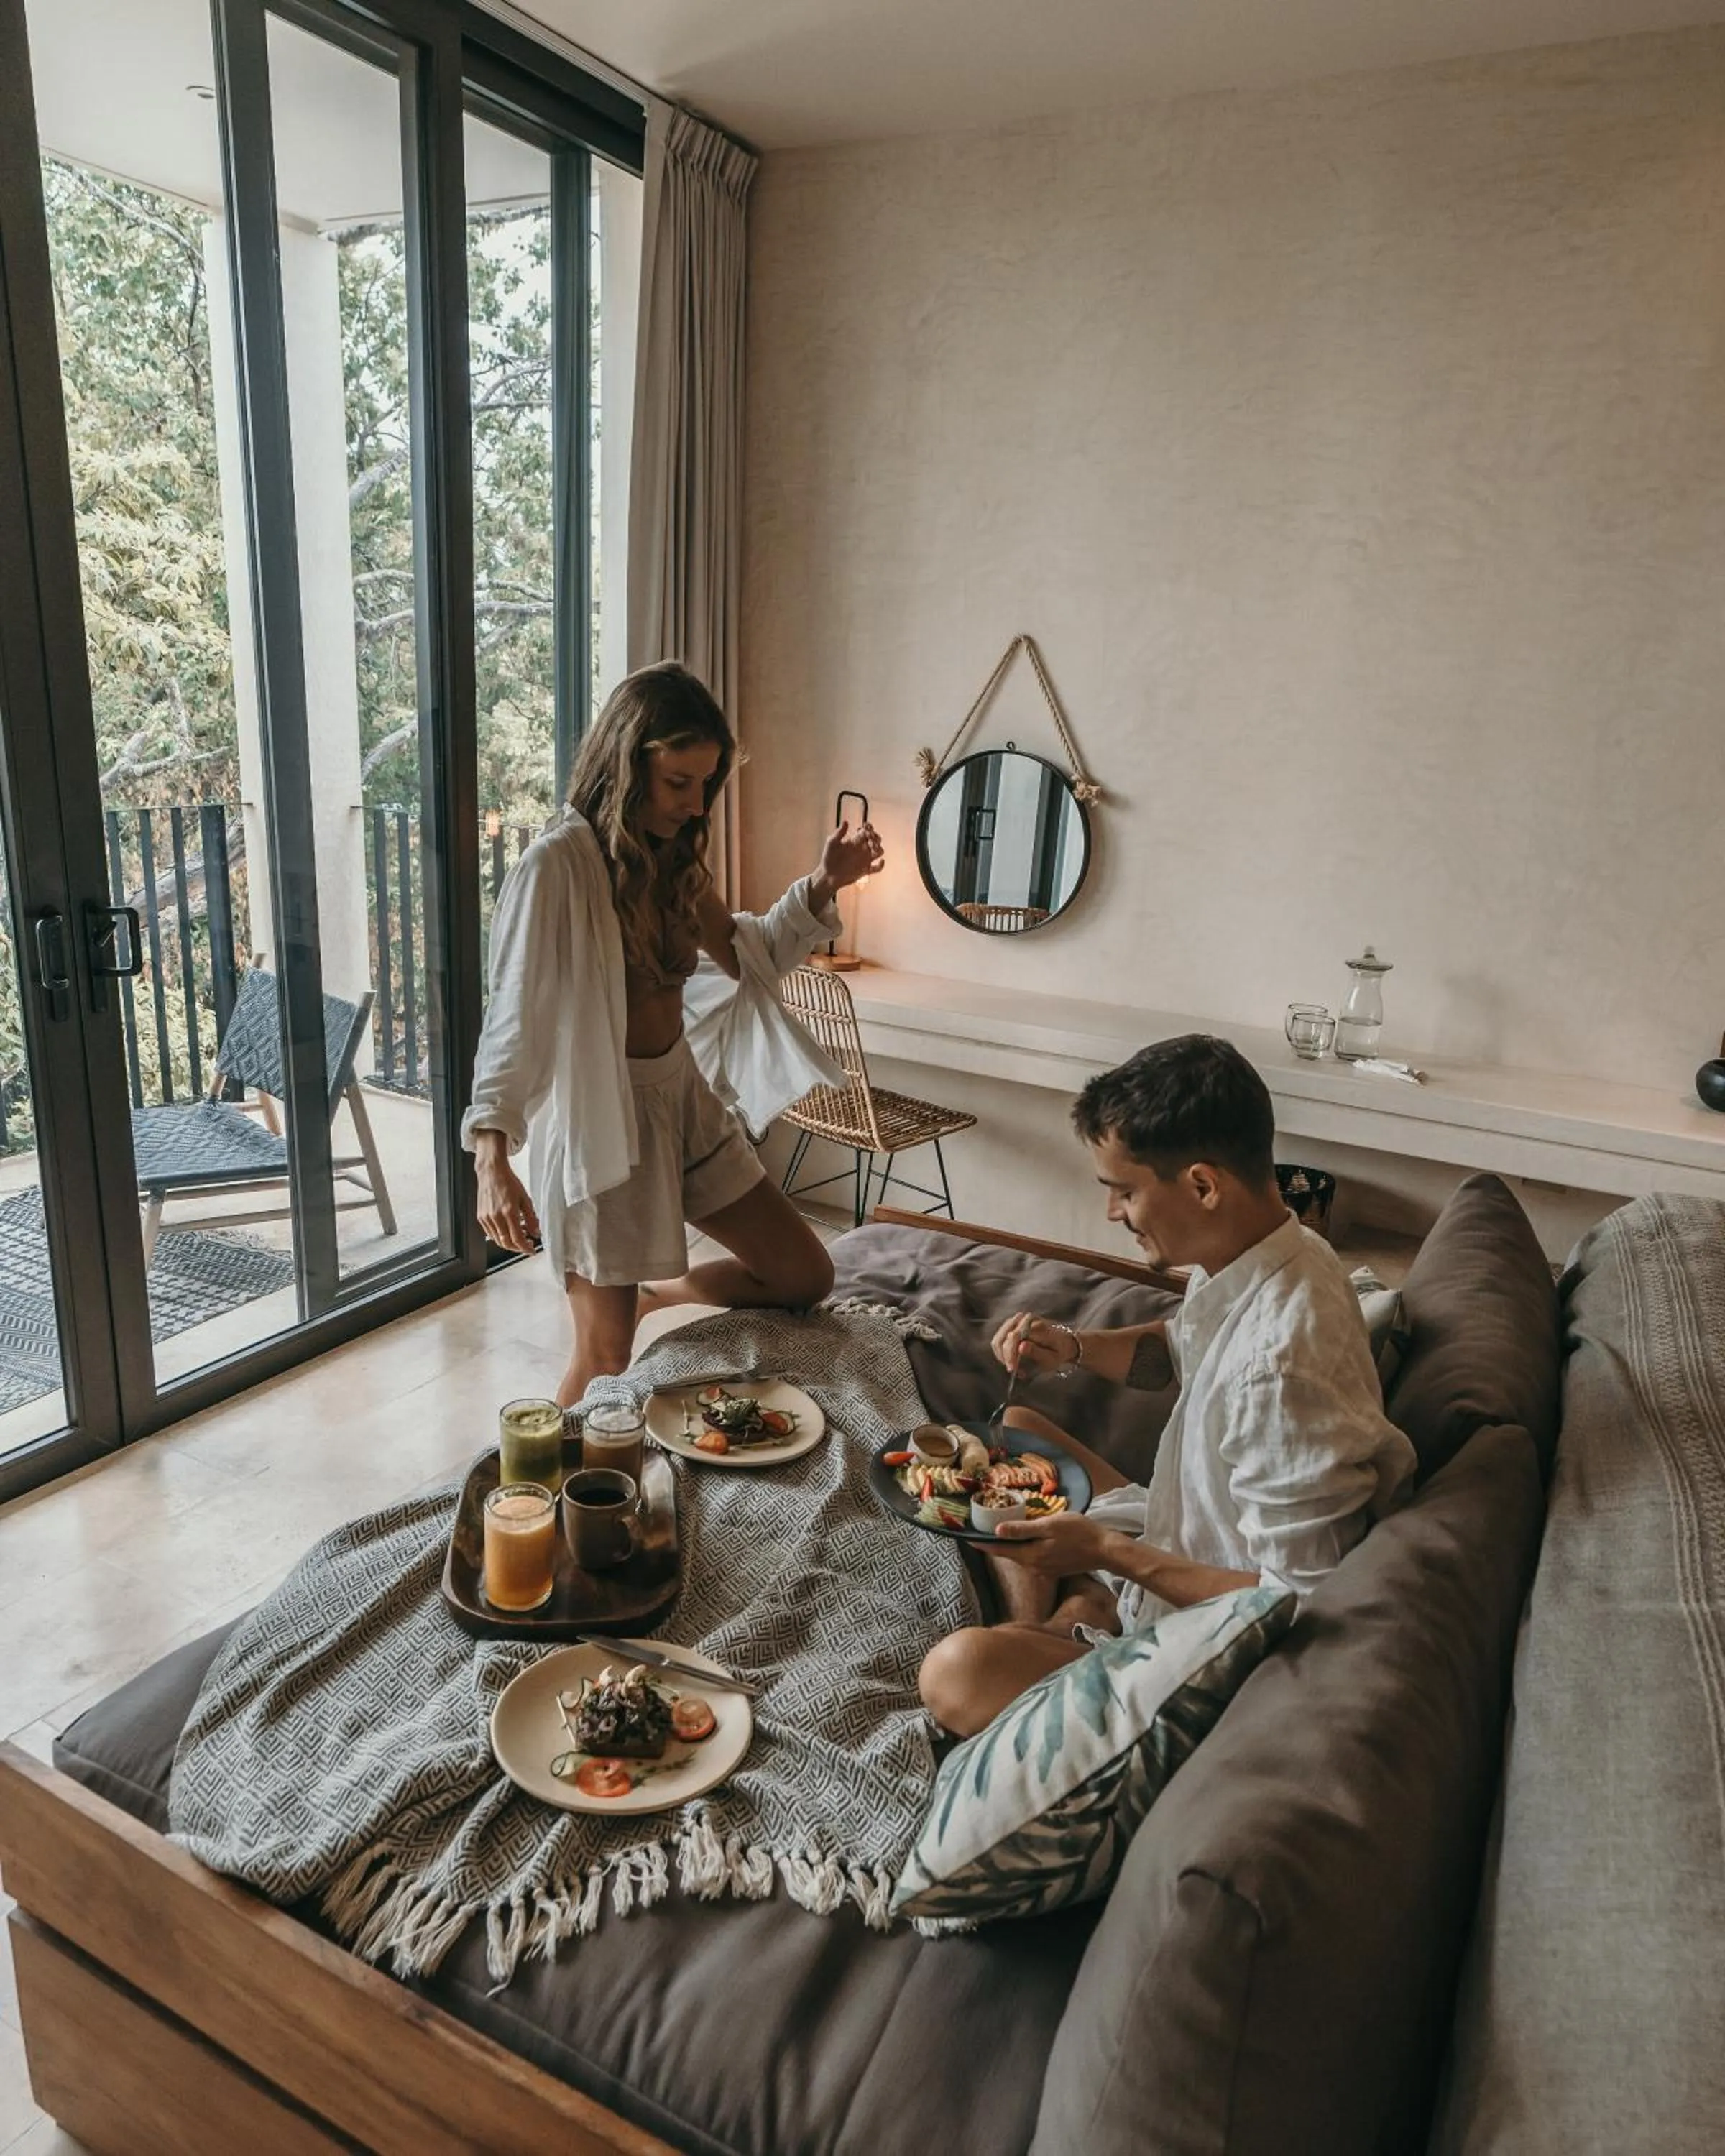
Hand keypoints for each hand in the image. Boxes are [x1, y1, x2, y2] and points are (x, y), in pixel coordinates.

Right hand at [475, 1144, 540, 1254]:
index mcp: (508, 1212)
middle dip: (518, 1248)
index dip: (526, 1248)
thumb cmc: (508, 1182)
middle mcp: (495, 1217)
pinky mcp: (480, 1217)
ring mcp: (486, 1218)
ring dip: (509, 1243)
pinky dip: (500, 1236)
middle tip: (527, 1246)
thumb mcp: (525, 1199)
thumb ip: (531, 1218)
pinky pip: (491, 1233)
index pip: (517, 1239)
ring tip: (520, 1236)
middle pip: (507, 1243)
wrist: (492, 1172)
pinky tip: (509, 1230)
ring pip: (498, 1240)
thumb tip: (536, 1233)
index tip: (531, 1251)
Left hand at [813, 819, 884, 901]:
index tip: (866, 827)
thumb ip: (839, 833)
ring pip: (879, 852)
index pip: (867, 831)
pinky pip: (877, 868)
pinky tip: (880, 861)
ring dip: (879, 848)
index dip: (869, 828)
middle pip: (876, 840)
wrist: (828, 875)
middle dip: (875, 837)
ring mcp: (864, 860)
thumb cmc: (828, 858)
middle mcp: (861, 849)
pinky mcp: (865, 870)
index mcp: (855, 841)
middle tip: (869, 838)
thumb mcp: (832, 843)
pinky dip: (881, 865)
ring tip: (873, 848)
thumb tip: (846, 822)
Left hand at [989, 1511, 1122, 1577]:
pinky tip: (1024, 1537)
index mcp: (1030, 1556)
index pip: (999, 1550)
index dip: (982, 1543)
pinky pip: (1031, 1557)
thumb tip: (997, 1530)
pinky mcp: (1052, 1568)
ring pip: (1019, 1555)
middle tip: (980, 1529)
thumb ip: (1023, 1530)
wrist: (1104, 1549)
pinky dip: (1023, 1548)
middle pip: (1008, 1554)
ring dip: (1009, 1545)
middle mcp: (1033, 1567)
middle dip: (994, 1543)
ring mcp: (1043, 1569)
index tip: (966, 1538)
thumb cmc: (1078, 1533)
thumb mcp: (1050, 1526)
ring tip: (998, 1530)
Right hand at [991, 1310, 1081, 1377]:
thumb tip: (1020, 1347)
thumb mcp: (1052, 1357)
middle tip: (1015, 1370)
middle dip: (1006, 1357)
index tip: (1013, 1369)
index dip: (1011, 1356)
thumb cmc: (1059, 1352)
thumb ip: (1036, 1352)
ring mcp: (1019, 1319)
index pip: (1014, 1338)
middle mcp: (1026, 1319)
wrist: (1065, 1341)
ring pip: (998, 1338)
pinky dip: (1002, 1351)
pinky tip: (1011, 1358)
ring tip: (1013, 1365)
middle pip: (1004, 1338)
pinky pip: (1000, 1338)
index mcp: (1038, 1326)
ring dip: (1002, 1355)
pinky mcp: (1013, 1322)